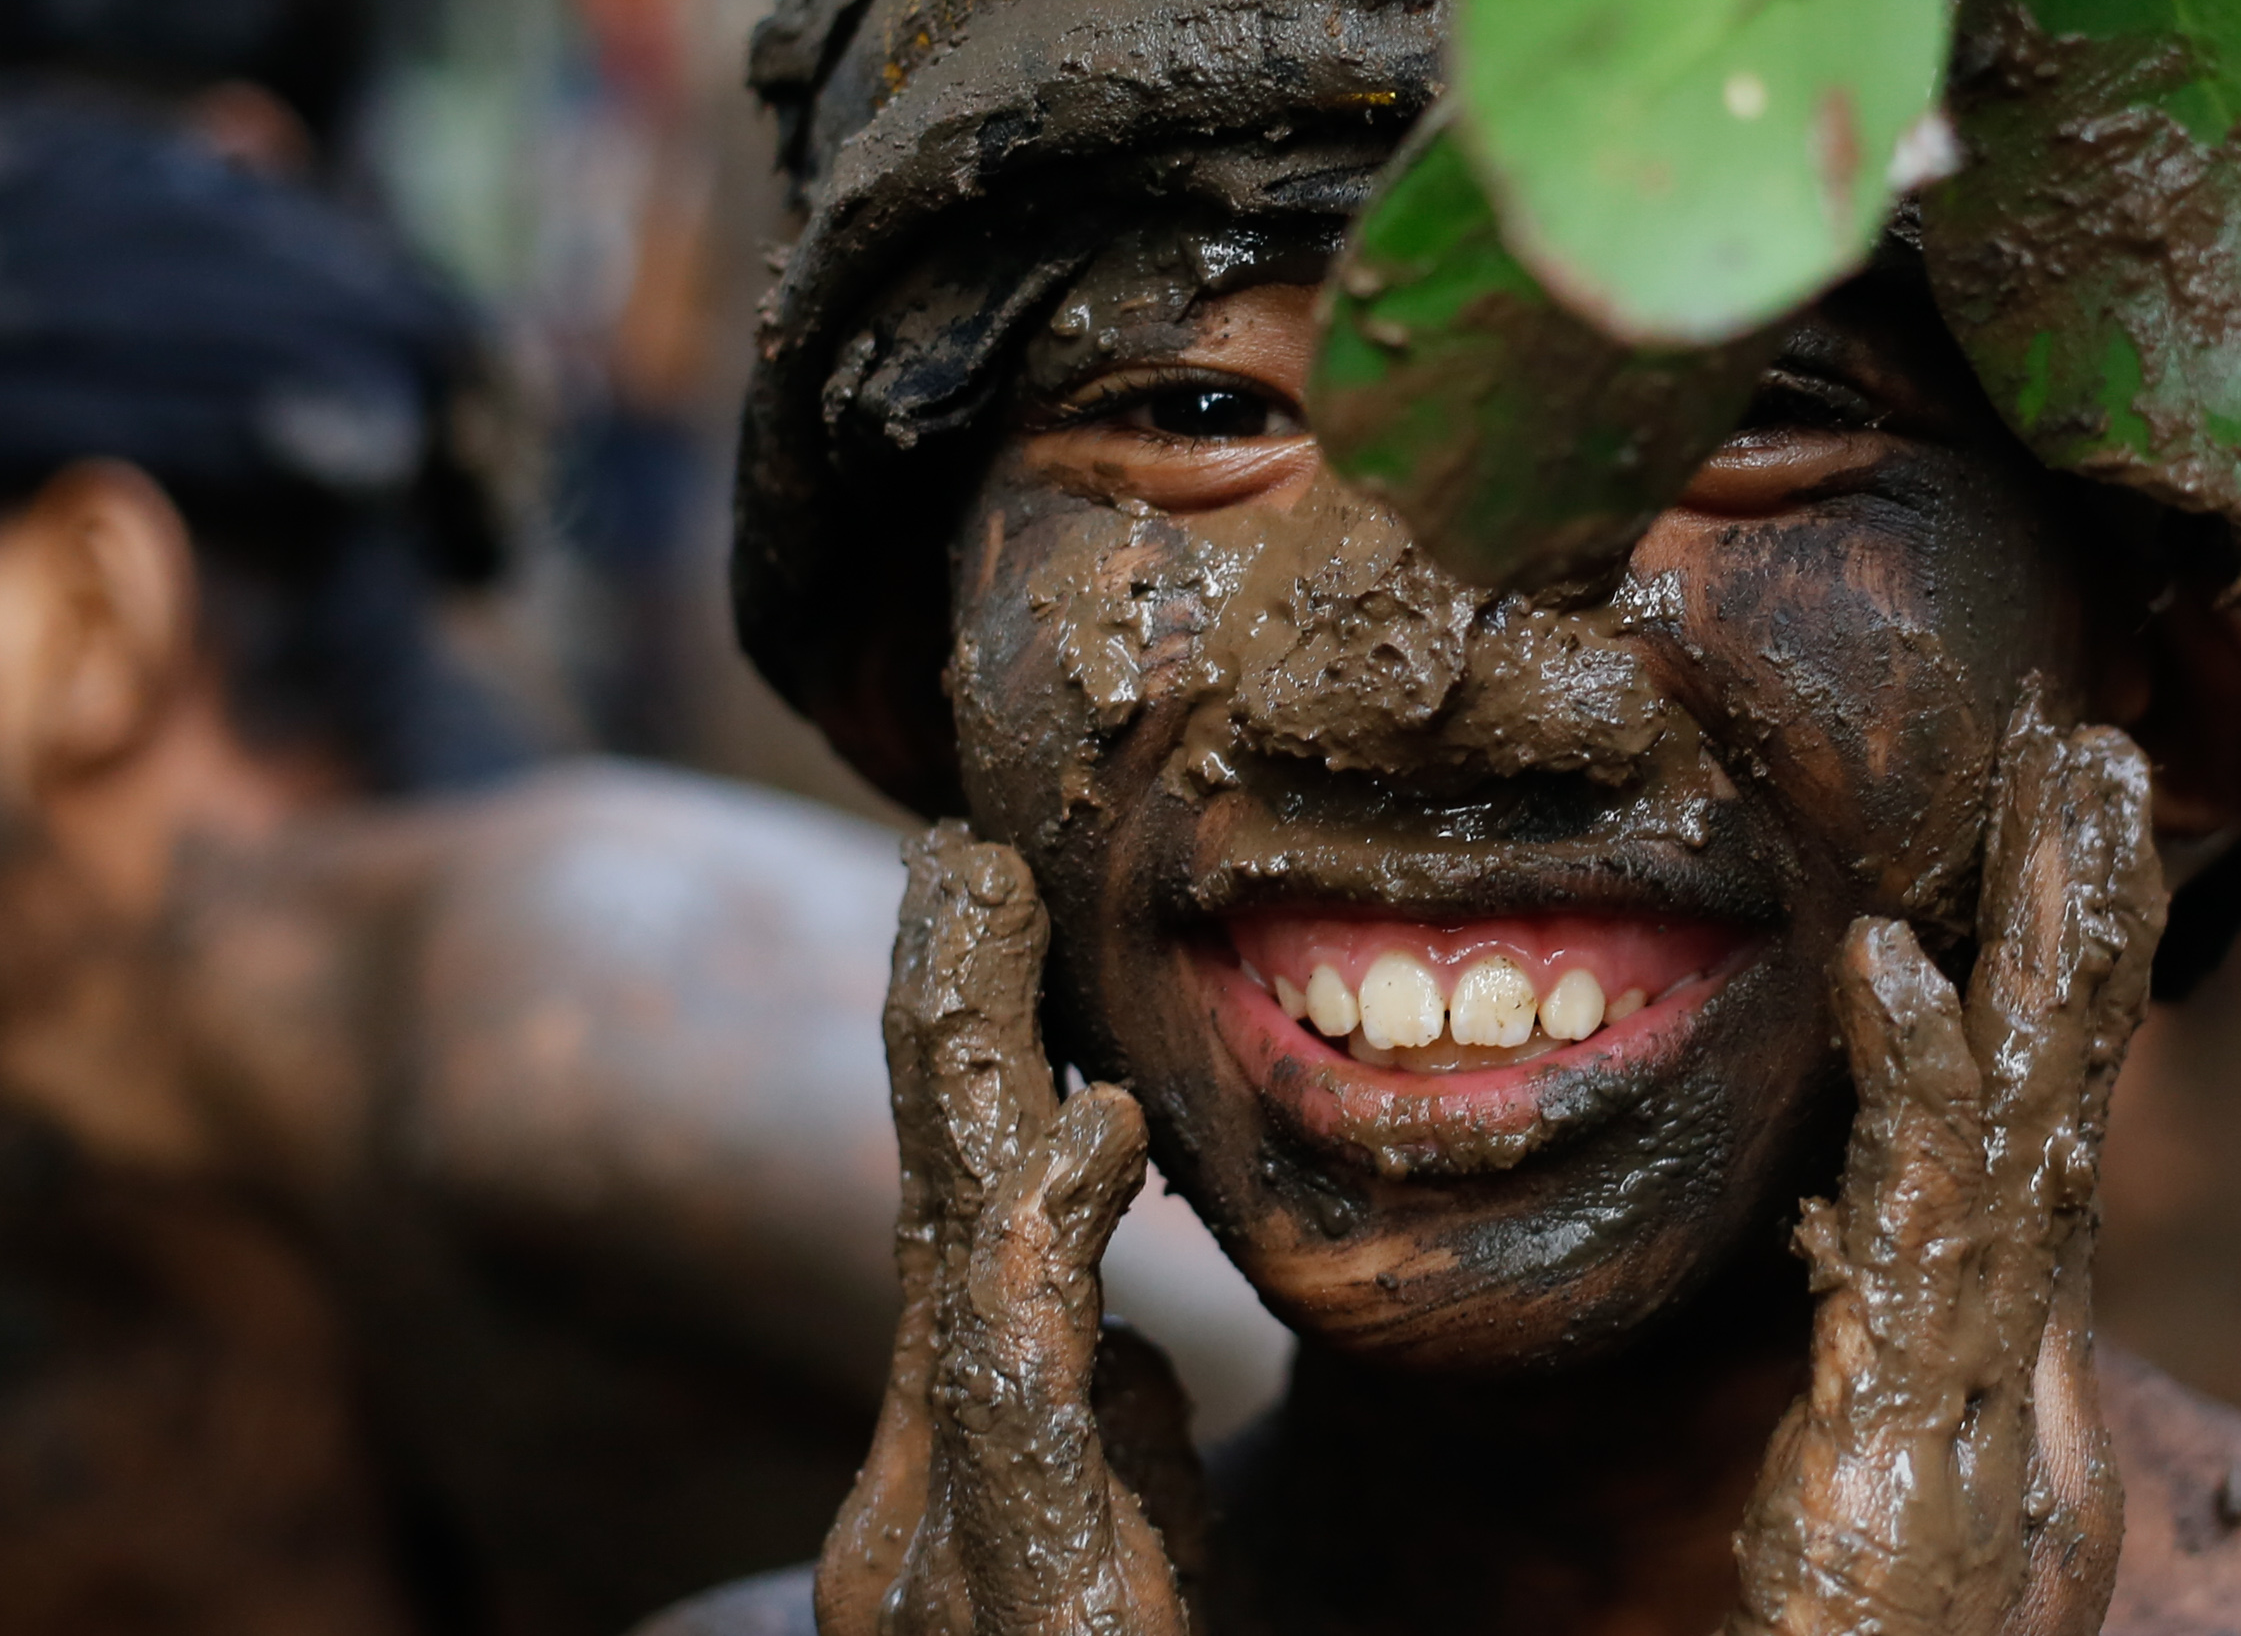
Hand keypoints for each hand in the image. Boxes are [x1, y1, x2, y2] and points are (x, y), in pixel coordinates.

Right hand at [818, 825, 1204, 1635]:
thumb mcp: (1148, 1559)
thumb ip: (1107, 1458)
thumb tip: (1131, 1362)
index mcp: (965, 1503)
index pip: (963, 1236)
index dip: (971, 1055)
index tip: (985, 882)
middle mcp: (925, 1536)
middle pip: (942, 1228)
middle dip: (943, 1032)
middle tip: (962, 848)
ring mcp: (950, 1584)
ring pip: (964, 1288)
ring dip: (967, 1087)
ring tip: (979, 913)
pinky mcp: (1031, 1617)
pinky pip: (1027, 1408)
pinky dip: (1038, 1254)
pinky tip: (1083, 1133)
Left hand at [1725, 686, 2166, 1635]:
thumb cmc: (1914, 1576)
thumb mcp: (1917, 1398)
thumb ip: (1900, 1293)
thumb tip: (1858, 1213)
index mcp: (2026, 1256)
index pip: (2071, 1048)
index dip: (2088, 917)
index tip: (2097, 785)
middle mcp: (2025, 1262)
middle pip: (2076, 1034)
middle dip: (2090, 881)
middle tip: (2097, 738)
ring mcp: (1982, 1301)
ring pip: (2030, 1076)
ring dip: (2043, 925)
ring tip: (2053, 788)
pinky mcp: (1913, 1350)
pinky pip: (1913, 1181)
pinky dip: (1908, 1061)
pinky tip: (1886, 957)